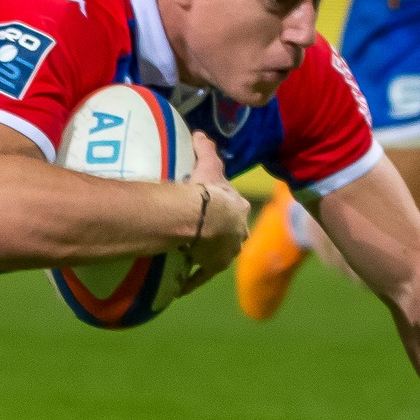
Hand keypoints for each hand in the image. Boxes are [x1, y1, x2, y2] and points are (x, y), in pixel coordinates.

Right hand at [183, 132, 251, 282]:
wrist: (204, 217)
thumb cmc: (209, 191)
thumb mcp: (209, 165)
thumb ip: (206, 148)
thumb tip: (199, 133)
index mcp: (239, 210)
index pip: (234, 208)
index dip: (223, 207)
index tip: (212, 206)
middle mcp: (237, 234)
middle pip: (229, 233)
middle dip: (219, 233)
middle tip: (200, 231)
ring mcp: (225, 253)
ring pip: (216, 254)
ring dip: (205, 254)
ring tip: (189, 253)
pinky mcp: (212, 267)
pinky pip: (200, 276)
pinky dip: (191, 280)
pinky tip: (180, 286)